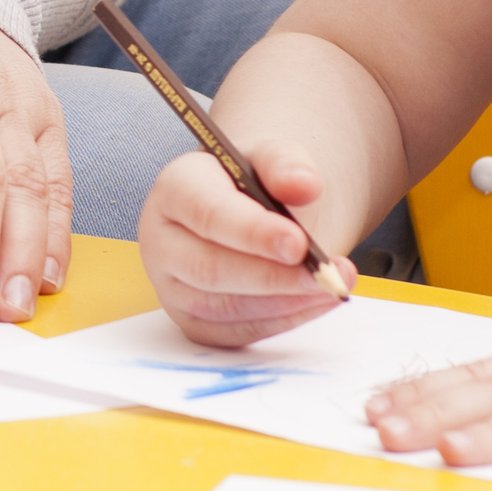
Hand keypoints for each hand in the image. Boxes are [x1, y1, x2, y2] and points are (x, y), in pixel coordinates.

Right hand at [136, 131, 347, 348]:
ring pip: (222, 308)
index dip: (252, 232)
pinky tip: (314, 302)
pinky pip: (235, 333)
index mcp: (174, 190)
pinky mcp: (193, 320)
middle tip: (324, 274)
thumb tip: (304, 184)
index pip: (206, 213)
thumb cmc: (255, 183)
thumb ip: (286, 164)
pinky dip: (281, 322)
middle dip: (273, 277)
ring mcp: (172, 286)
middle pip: (208, 269)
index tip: (299, 244)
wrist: (250, 211)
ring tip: (330, 286)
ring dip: (283, 303)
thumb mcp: (272, 158)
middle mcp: (161, 241)